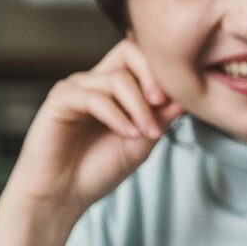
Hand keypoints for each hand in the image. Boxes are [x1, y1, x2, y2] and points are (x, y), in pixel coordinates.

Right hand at [4, 40, 182, 220]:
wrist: (63, 195)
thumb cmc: (99, 169)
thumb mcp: (143, 142)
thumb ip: (163, 117)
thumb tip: (187, 95)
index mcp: (115, 87)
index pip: (142, 55)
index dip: (164, 71)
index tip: (179, 100)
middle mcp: (95, 81)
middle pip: (128, 50)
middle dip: (153, 75)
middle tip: (163, 105)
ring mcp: (76, 88)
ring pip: (118, 79)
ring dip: (140, 107)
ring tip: (147, 134)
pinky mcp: (59, 100)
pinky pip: (95, 97)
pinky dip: (118, 116)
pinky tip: (128, 134)